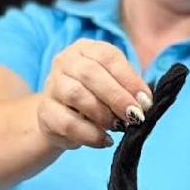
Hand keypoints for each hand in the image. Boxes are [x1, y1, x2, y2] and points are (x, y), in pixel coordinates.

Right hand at [37, 39, 153, 149]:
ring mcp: (52, 85)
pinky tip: (105, 140)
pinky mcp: (44, 111)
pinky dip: (90, 134)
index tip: (145, 102)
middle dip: (117, 97)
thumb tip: (145, 102)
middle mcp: (66, 61)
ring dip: (103, 114)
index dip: (129, 80)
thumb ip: (130, 90)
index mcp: (87, 49)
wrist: (62, 117)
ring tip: (118, 126)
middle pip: (89, 73)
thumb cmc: (97, 97)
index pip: (108, 57)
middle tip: (135, 116)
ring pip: (76, 95)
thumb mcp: (116, 87)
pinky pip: (67, 122)